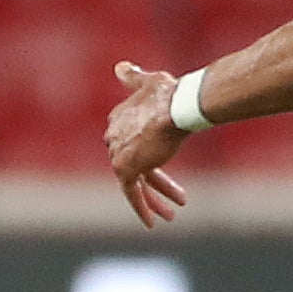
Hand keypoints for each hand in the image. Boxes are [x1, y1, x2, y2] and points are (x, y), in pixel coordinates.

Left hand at [106, 61, 191, 229]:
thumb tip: (119, 67)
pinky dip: (143, 208)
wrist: (173, 107)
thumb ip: (133, 76)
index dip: (149, 157)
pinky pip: (133, 194)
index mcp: (118, 118)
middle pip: (136, 165)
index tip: (165, 167)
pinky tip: (155, 223)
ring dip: (155, 201)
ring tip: (170, 215)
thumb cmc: (168, 93)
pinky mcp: (126, 169)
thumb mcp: (149, 81)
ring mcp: (119, 155)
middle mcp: (114, 138)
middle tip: (178, 197)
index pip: (130, 142)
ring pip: (136, 184)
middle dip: (158, 183)